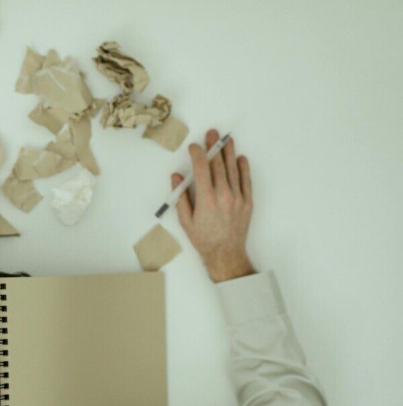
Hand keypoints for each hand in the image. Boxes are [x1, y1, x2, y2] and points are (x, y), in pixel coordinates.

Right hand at [172, 129, 254, 282]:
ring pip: (232, 169)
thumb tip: (177, 177)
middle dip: (214, 147)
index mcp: (206, 199)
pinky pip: (245, 180)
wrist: (226, 253)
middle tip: (212, 134)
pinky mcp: (247, 202)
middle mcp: (223, 195)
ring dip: (229, 153)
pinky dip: (243, 168)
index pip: (201, 169)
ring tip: (226, 140)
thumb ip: (181, 196)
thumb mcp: (185, 220)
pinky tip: (240, 158)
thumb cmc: (203, 239)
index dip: (197, 154)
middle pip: (218, 165)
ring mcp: (238, 198)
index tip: (194, 147)